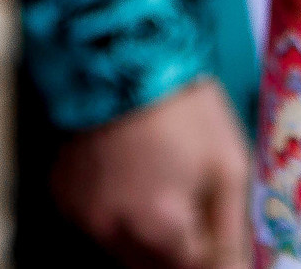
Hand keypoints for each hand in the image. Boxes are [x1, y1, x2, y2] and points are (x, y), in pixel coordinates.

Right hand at [51, 78, 253, 268]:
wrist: (123, 53)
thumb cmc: (185, 107)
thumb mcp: (228, 165)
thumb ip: (232, 230)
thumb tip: (238, 267)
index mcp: (158, 226)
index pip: (193, 268)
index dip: (209, 248)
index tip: (214, 225)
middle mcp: (112, 230)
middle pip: (154, 266)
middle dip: (178, 246)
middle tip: (189, 200)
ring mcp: (81, 213)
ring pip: (120, 248)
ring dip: (144, 232)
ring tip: (158, 180)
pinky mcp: (62, 193)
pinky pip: (94, 220)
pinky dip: (112, 209)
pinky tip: (127, 172)